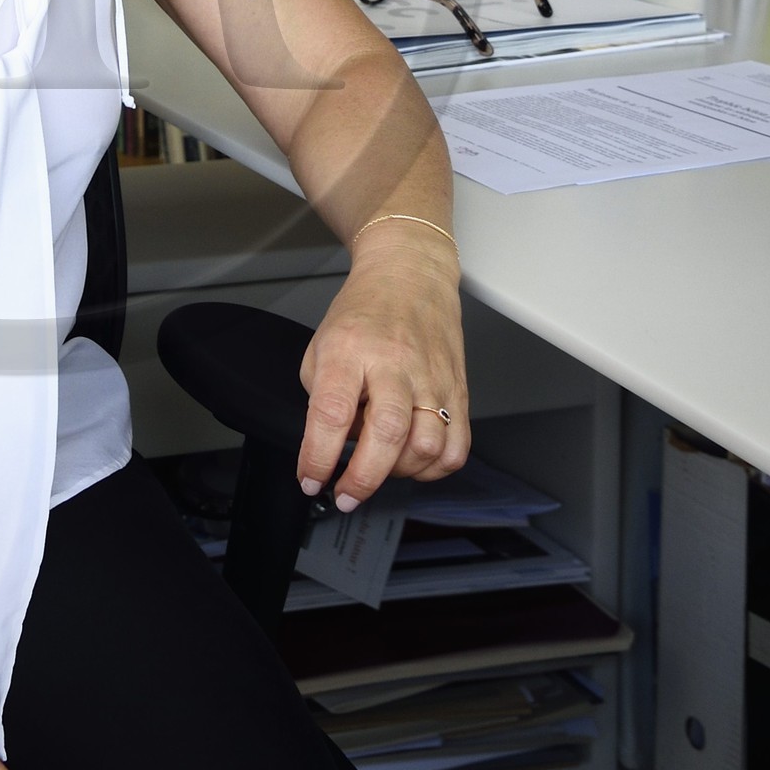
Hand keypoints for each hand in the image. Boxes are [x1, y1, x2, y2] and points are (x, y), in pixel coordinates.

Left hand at [296, 230, 469, 508]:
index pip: (332, 412)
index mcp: (350, 350)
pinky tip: (414, 461)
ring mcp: (432, 378)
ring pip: (428, 446)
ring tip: (381, 466)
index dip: (319, 456)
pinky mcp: (459, 389)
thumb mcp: (322, 347)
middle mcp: (394, 364)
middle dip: (363, 478)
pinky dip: (435, 468)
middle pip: (388, 434)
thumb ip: (324, 399)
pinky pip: (457, 446)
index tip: (311, 480)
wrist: (411, 274)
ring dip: (400, 473)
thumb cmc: (364, 312)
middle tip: (345, 495)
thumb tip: (337, 448)